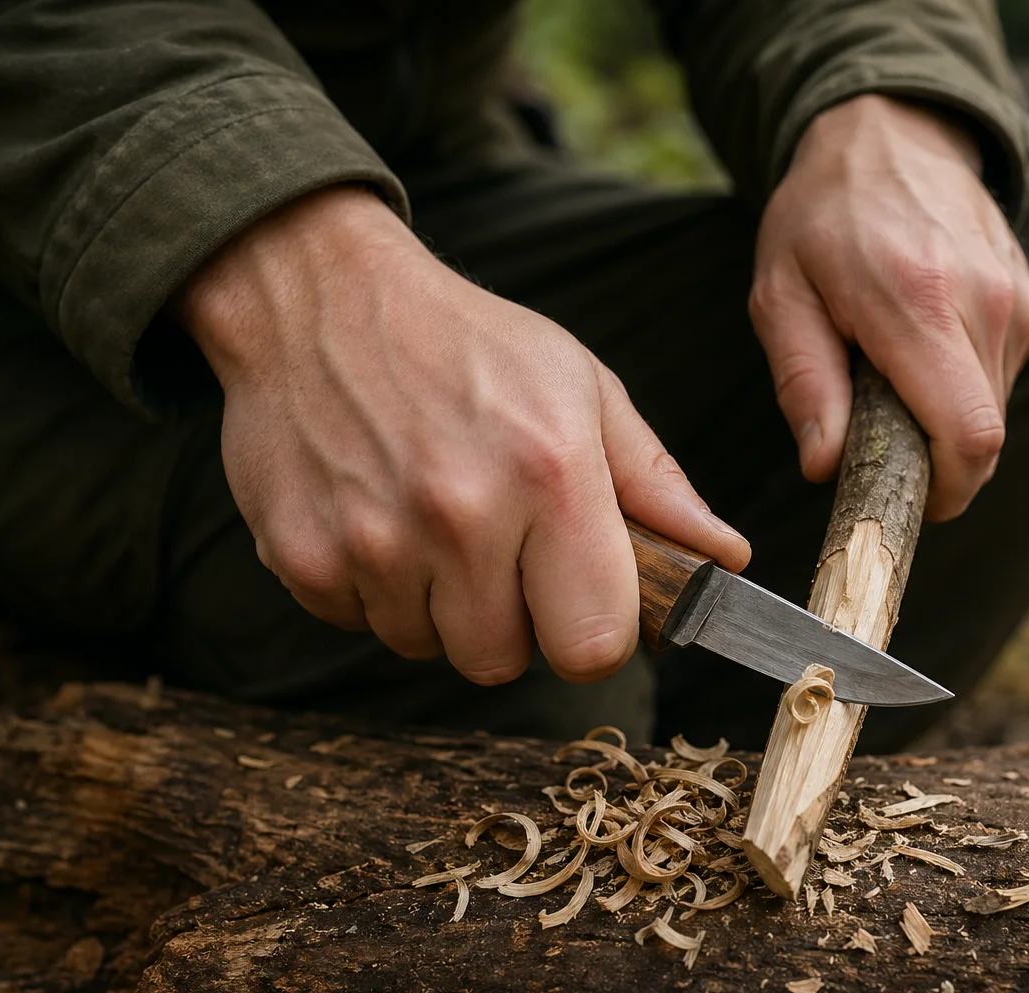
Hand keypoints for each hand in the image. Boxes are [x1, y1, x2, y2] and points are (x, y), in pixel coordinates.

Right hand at [177, 186, 747, 683]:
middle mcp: (463, 514)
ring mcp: (375, 541)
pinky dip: (374, 590)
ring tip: (434, 522)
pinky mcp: (304, 558)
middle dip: (510, 621)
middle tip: (498, 551)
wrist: (316, 295)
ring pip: (429, 648)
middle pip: (503, 661)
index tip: (579, 600)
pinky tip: (379, 516)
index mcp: (551, 474)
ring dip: (438, 607)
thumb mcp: (581, 389)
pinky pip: (360, 624)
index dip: (592, 632)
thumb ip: (655, 485)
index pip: (593, 644)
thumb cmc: (466, 343)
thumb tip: (725, 558)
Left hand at [750, 95, 1028, 520]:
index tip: (906, 500)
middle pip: (984, 437)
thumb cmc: (822, 218)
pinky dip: (960, 386)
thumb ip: (804, 383)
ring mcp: (1018, 300)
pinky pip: (1001, 378)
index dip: (946, 491)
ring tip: (891, 370)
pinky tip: (920, 346)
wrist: (891, 134)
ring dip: (942, 418)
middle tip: (875, 435)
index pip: (970, 437)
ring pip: (993, 411)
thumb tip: (825, 466)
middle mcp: (984, 304)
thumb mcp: (780, 296)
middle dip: (934, 461)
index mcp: (918, 305)